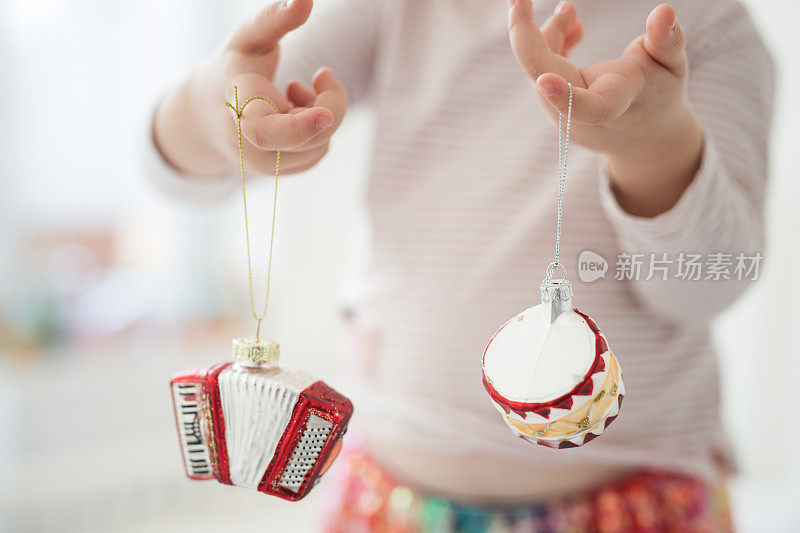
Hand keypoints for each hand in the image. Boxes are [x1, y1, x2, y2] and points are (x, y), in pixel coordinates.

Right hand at [154, 0, 347, 176]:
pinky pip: (320, 151)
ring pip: (321, 143)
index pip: (266, 129)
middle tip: (322, 74)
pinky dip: (319, 129)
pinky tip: (295, 111)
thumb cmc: (233, 68)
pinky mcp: (281, 172)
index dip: (300, 125)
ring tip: (296, 91)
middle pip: (314, 133)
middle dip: (332, 99)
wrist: (208, 114)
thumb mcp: (248, 39)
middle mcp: (248, 145)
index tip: (325, 114)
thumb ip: (273, 20)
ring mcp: (264, 165)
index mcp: (236, 108)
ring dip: (322, 112)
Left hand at [508, 1, 703, 216]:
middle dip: (526, 35)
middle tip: (518, 0)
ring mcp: (561, 113)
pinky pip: (542, 71)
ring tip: (570, 10)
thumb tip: (664, 11)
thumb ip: (667, 41)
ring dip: (550, 34)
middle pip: (545, 73)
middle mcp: (579, 114)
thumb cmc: (661, 96)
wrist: (643, 135)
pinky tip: (569, 24)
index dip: (564, 95)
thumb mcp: (673, 67)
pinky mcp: (553, 105)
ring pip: (540, 67)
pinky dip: (550, 44)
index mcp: (614, 103)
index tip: (544, 81)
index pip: (588, 106)